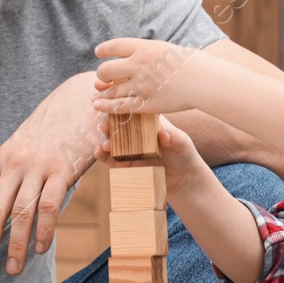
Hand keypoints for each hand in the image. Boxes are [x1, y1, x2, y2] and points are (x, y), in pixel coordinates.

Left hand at [0, 71, 98, 274]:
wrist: (81, 100)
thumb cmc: (54, 129)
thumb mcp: (25, 146)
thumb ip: (14, 173)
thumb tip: (7, 208)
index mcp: (2, 158)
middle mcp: (16, 163)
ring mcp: (39, 166)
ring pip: (21, 212)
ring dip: (16, 244)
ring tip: (13, 268)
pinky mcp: (63, 169)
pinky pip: (49, 206)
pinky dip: (44, 231)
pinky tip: (42, 248)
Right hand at [91, 113, 210, 197]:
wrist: (183, 180)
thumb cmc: (184, 155)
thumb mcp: (182, 144)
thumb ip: (174, 138)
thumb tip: (163, 134)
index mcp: (148, 121)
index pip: (132, 109)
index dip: (120, 104)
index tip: (111, 102)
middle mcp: (136, 132)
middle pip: (118, 123)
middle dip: (108, 123)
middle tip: (105, 126)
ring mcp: (128, 147)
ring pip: (111, 139)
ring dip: (105, 139)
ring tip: (105, 143)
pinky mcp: (124, 164)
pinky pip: (110, 158)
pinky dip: (102, 155)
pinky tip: (99, 151)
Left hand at [92, 37, 210, 116]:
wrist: (204, 80)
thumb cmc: (191, 64)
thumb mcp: (166, 49)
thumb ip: (148, 52)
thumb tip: (136, 54)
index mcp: (143, 48)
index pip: (114, 46)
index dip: (103, 49)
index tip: (98, 52)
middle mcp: (138, 65)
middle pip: (106, 70)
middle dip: (102, 75)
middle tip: (103, 78)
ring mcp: (140, 86)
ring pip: (110, 91)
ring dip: (101, 94)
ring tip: (96, 96)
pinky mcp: (145, 104)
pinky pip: (120, 107)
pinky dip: (106, 107)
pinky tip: (98, 106)